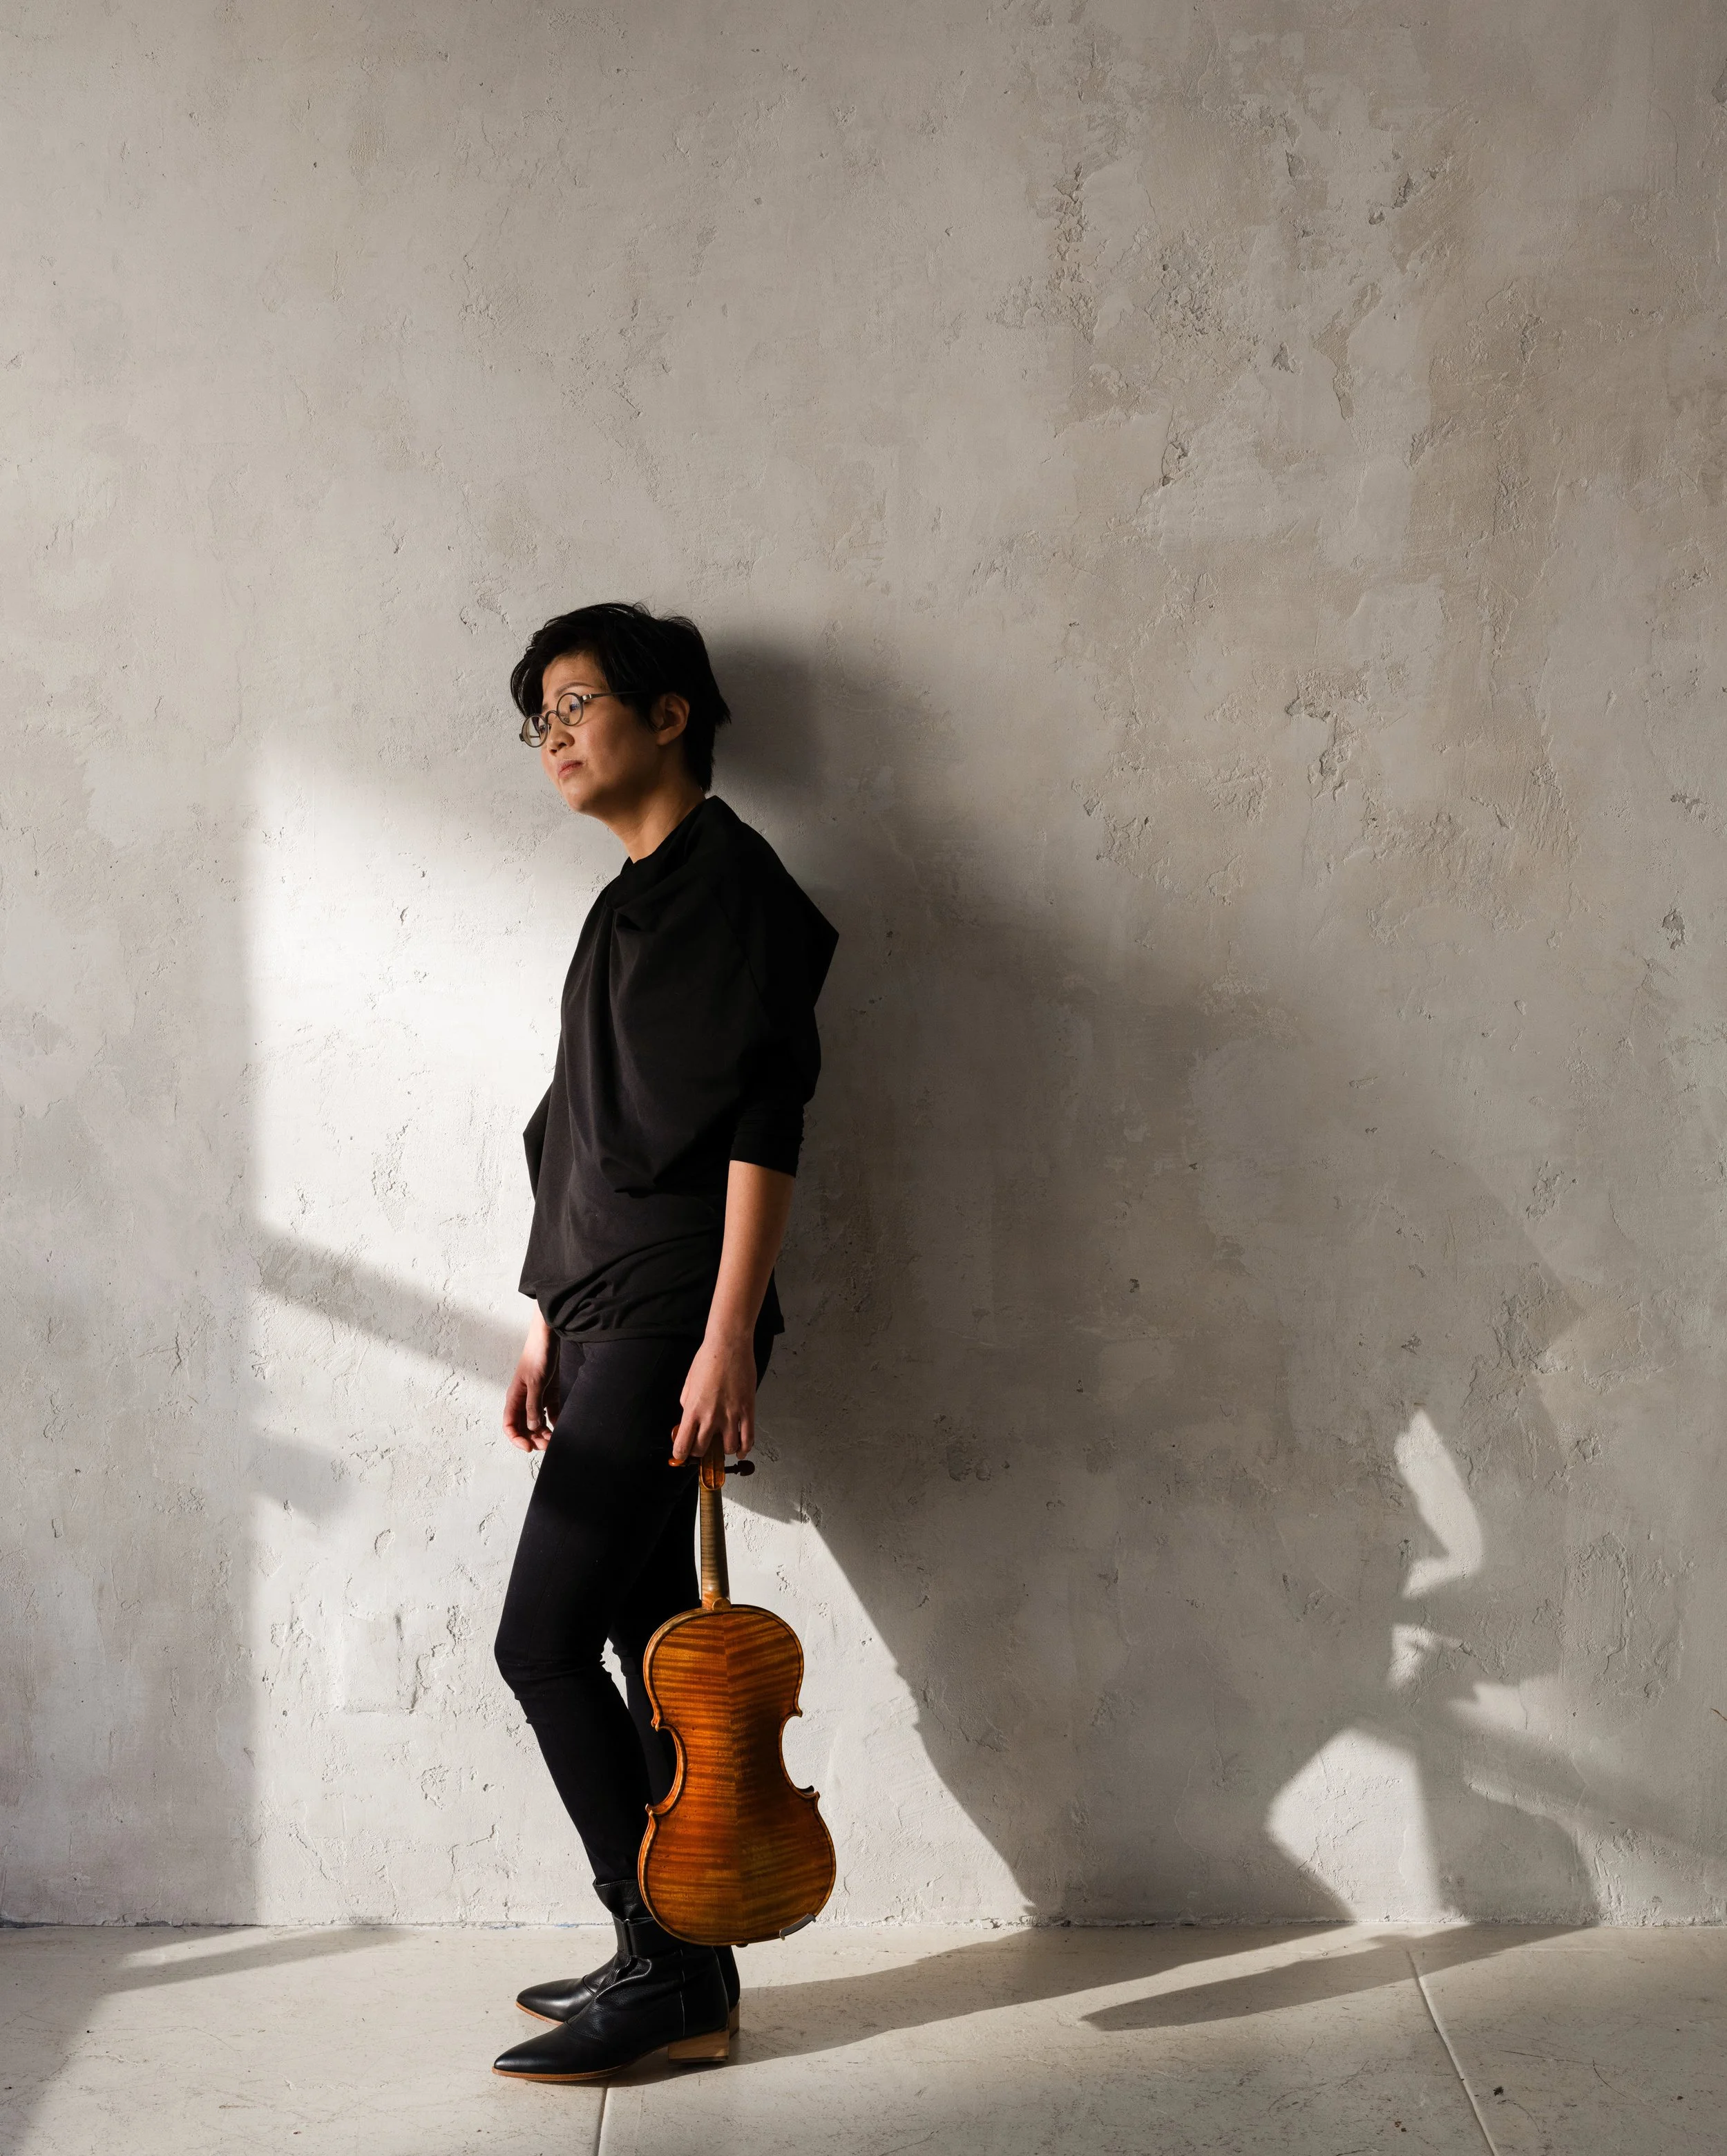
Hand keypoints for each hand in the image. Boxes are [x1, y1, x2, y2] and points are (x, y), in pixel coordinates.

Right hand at [503, 1314, 559, 1452]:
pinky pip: (550, 1412)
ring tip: (555, 1440)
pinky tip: (561, 1427)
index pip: (509, 1425)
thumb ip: (533, 1406)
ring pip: (537, 1422)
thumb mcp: (535, 1382)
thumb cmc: (537, 1356)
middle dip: (533, 1438)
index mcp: (514, 1398)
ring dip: (544, 1432)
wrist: (549, 1337)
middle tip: (547, 1445)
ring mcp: (536, 1396)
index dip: (517, 1439)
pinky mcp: (549, 1392)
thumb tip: (532, 1428)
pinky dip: (554, 1421)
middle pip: (524, 1427)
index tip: (529, 1447)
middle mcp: (523, 1400)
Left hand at [671, 1332, 756, 1464]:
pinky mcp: (747, 1410)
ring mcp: (731, 1415)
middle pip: (703, 1449)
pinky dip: (744, 1449)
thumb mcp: (689, 1383)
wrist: (729, 1345)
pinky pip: (747, 1438)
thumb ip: (687, 1404)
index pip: (683, 1445)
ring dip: (723, 1449)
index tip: (682, 1454)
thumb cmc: (707, 1360)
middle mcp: (711, 1417)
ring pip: (727, 1448)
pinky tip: (740, 1452)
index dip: (681, 1454)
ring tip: (722, 1444)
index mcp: (693, 1410)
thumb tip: (688, 1418)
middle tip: (702, 1447)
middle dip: (700, 1452)